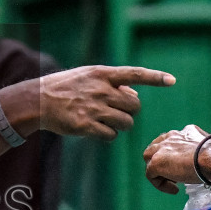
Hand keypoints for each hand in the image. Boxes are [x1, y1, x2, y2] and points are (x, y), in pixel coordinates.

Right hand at [38, 66, 175, 141]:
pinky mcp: (86, 125)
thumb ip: (112, 82)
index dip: (155, 78)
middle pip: (134, 106)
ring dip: (120, 125)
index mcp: (102, 74)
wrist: (38, 100)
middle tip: (115, 111)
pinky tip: (95, 129)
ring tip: (104, 120)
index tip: (172, 80)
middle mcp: (100, 90)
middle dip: (129, 111)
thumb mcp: (88, 75)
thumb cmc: (66, 87)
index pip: (135, 74)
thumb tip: (134, 95)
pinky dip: (108, 135)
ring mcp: (94, 108)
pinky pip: (111, 135)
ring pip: (126, 123)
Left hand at [143, 123, 210, 191]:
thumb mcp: (210, 151)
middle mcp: (171, 136)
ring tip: (173, 182)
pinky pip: (151, 175)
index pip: (172, 140)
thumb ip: (204, 152)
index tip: (184, 165)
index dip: (174, 154)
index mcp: (185, 132)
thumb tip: (210, 162)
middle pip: (156, 147)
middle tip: (174, 174)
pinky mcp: (156, 162)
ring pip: (150, 159)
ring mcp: (161, 148)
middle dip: (161, 160)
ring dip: (159, 171)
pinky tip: (175, 189)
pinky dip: (161, 185)